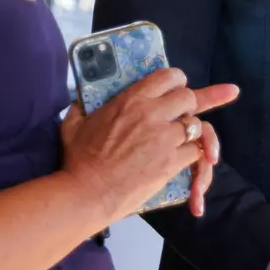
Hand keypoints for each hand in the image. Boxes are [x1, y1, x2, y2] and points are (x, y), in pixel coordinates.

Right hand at [60, 68, 238, 221]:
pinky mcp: (171, 162)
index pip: (169, 76)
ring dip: (189, 132)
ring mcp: (164, 138)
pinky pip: (195, 151)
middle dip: (188, 106)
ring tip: (178, 140)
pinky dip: (190, 154)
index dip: (177, 81)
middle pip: (189, 98)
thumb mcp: (74, 125)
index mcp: (131, 100)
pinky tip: (179, 158)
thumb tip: (77, 104)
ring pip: (196, 125)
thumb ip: (79, 109)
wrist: (88, 192)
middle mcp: (152, 114)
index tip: (175, 89)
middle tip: (179, 116)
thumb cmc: (79, 160)